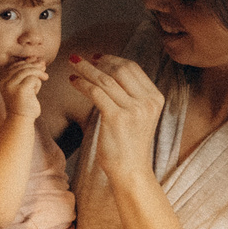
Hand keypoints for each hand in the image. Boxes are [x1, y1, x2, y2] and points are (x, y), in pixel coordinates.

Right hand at [0, 57, 48, 113]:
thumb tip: (37, 59)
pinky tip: (36, 92)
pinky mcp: (21, 89)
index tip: (37, 60)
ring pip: (29, 70)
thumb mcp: (23, 86)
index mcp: (2, 79)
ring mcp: (11, 85)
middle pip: (23, 66)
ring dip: (38, 74)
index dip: (28, 61)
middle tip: (44, 67)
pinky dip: (38, 84)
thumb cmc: (23, 103)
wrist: (20, 120)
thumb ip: (27, 73)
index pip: (16, 65)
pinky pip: (33, 79)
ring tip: (45, 77)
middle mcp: (4, 81)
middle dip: (35, 65)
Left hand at [68, 53, 166, 183]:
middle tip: (80, 58)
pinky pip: (95, 92)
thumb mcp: (139, 116)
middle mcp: (147, 102)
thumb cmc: (129, 145)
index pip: (133, 68)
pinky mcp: (116, 118)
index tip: (98, 57)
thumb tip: (109, 72)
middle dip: (97, 62)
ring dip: (85, 69)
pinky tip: (73, 82)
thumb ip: (131, 95)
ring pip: (105, 79)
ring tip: (72, 64)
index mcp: (155, 98)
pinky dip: (82, 84)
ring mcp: (133, 109)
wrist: (130, 171)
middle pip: (119, 69)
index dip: (113, 59)